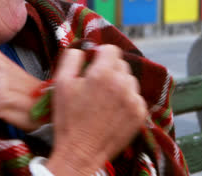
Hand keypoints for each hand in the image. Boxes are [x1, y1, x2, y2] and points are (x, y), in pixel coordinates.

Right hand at [46, 45, 147, 175]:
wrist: (81, 152)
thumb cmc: (69, 119)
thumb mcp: (61, 83)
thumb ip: (72, 58)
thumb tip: (83, 49)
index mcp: (102, 73)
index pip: (111, 49)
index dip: (101, 54)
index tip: (94, 63)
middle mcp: (122, 84)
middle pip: (121, 64)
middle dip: (109, 70)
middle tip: (96, 85)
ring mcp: (134, 99)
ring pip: (130, 80)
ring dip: (120, 84)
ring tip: (105, 99)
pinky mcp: (140, 113)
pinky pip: (136, 97)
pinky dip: (127, 100)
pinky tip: (113, 110)